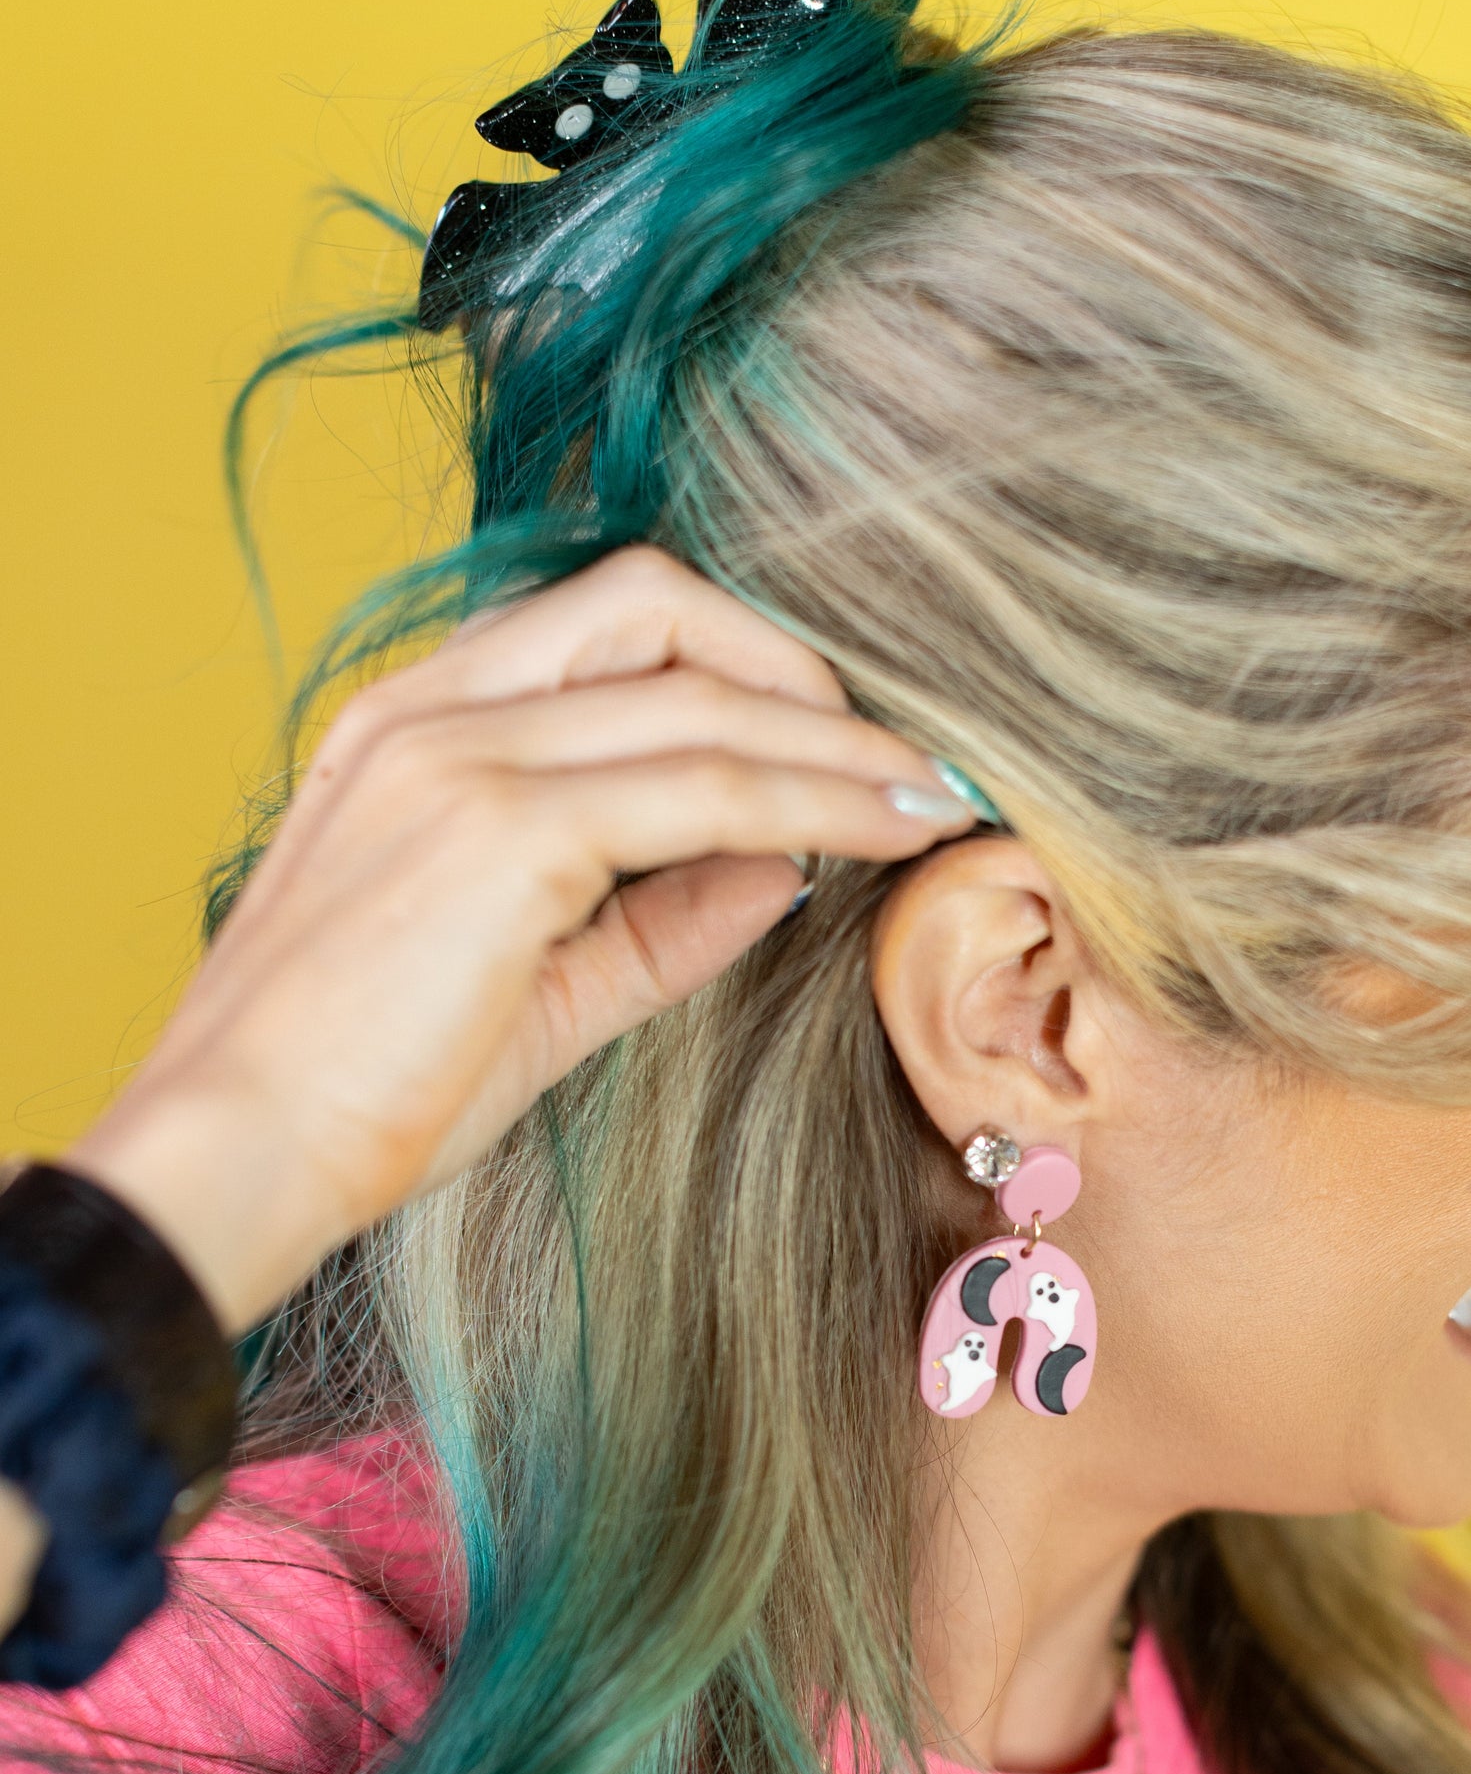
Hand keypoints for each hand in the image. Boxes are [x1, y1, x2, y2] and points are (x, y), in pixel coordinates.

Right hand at [64, 548, 973, 1328]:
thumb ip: (663, 908)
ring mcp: (460, 754)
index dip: (749, 664)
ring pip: (704, 698)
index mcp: (423, 716)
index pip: (616, 623)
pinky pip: (703, 788)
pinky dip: (813, 800)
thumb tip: (785, 864)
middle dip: (801, 675)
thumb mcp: (543, 975)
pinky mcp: (499, 829)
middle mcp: (435, 705)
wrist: (232, 1163)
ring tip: (933, 797)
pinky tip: (884, 834)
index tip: (844, 737)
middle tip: (901, 760)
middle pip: (663, 611)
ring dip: (840, 743)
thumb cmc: (368, 1082)